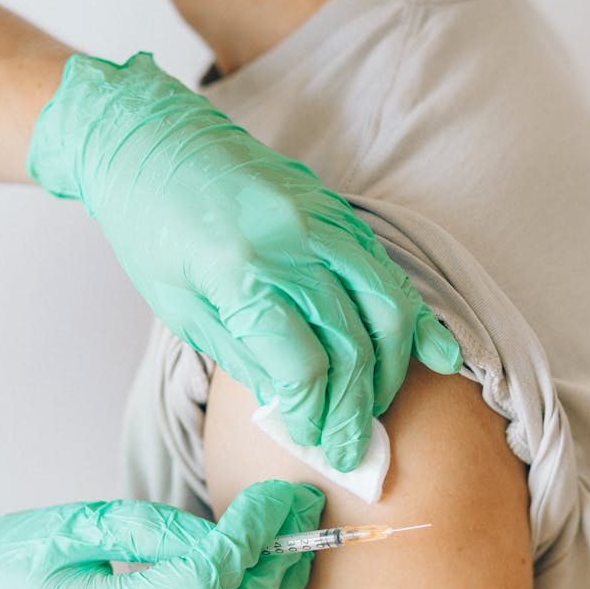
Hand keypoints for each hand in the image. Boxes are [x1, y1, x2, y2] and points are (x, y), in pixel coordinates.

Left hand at [27, 52, 460, 471]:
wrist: (149, 137)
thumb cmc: (151, 229)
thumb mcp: (179, 308)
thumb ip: (243, 356)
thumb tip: (294, 406)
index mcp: (239, 274)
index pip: (302, 368)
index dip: (313, 416)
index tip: (312, 441)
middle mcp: (290, 245)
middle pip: (351, 346)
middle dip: (354, 411)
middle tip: (349, 450)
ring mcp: (321, 222)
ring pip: (386, 309)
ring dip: (391, 373)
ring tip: (376, 410)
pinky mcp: (337, 211)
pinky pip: (390, 271)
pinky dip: (417, 319)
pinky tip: (439, 357)